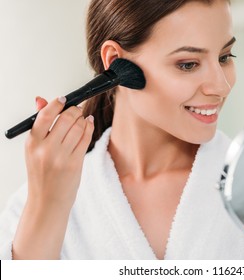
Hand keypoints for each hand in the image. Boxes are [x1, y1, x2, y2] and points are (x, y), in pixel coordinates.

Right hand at [12, 96, 93, 258]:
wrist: (47, 201)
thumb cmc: (41, 175)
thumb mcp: (34, 150)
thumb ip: (40, 125)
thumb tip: (41, 100)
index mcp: (32, 143)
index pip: (45, 115)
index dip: (56, 103)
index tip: (63, 99)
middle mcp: (45, 149)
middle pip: (66, 119)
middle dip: (75, 110)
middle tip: (77, 109)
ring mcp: (61, 156)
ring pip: (78, 127)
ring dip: (83, 119)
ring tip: (83, 118)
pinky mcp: (75, 163)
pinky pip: (86, 139)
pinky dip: (89, 128)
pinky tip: (89, 124)